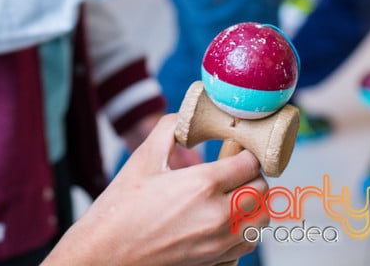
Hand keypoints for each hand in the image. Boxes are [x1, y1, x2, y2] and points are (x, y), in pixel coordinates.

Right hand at [44, 115, 268, 265]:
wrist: (107, 252)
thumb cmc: (121, 207)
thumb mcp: (144, 157)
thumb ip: (170, 128)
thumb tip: (186, 117)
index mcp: (201, 184)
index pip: (249, 164)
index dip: (246, 151)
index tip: (237, 147)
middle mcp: (216, 216)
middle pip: (262, 191)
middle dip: (253, 175)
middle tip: (236, 167)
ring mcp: (218, 243)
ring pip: (260, 219)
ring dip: (254, 202)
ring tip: (235, 191)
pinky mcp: (214, 261)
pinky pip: (248, 242)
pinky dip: (246, 227)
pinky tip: (227, 217)